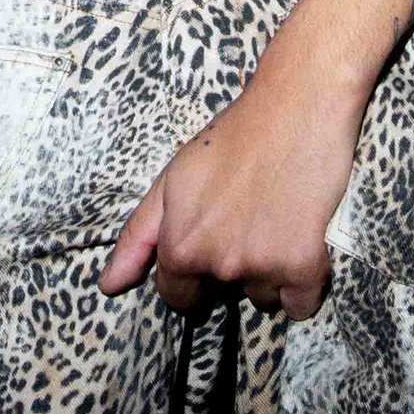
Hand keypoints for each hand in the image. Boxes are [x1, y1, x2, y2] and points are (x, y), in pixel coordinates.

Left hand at [98, 72, 361, 320]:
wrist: (295, 108)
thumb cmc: (232, 138)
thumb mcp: (172, 180)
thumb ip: (138, 237)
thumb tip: (108, 286)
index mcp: (181, 246)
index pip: (177, 295)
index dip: (190, 274)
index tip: (209, 246)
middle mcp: (218, 263)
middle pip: (223, 294)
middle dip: (229, 268)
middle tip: (244, 220)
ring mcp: (262, 267)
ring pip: (263, 298)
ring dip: (268, 273)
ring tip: (274, 221)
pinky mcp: (304, 266)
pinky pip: (301, 305)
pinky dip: (303, 284)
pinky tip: (301, 241)